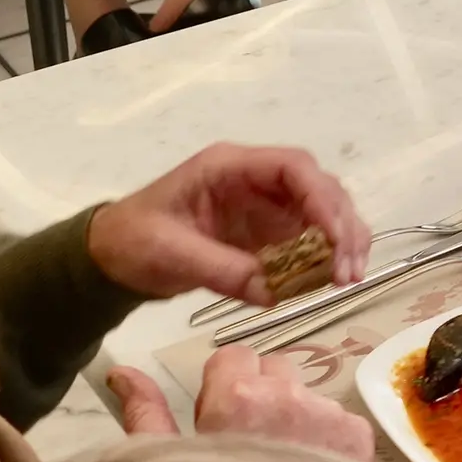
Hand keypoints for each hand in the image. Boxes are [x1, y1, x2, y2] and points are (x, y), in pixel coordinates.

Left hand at [85, 142, 368, 303]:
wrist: (112, 258)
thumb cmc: (134, 241)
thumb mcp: (171, 252)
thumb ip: (222, 268)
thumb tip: (275, 293)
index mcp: (230, 167)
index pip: (293, 167)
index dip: (321, 198)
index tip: (334, 238)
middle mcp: (258, 181)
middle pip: (320, 189)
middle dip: (342, 226)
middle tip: (348, 271)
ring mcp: (267, 207)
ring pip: (325, 213)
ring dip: (344, 243)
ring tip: (348, 279)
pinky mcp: (269, 235)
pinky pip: (311, 241)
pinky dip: (329, 259)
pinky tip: (334, 282)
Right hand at [105, 343, 375, 456]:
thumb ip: (146, 412)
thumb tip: (121, 372)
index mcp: (237, 397)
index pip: (233, 355)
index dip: (224, 385)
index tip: (220, 417)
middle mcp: (288, 395)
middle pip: (275, 369)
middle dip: (262, 393)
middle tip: (250, 439)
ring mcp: (329, 413)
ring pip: (308, 393)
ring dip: (296, 416)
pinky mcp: (359, 434)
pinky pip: (340, 418)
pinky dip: (328, 438)